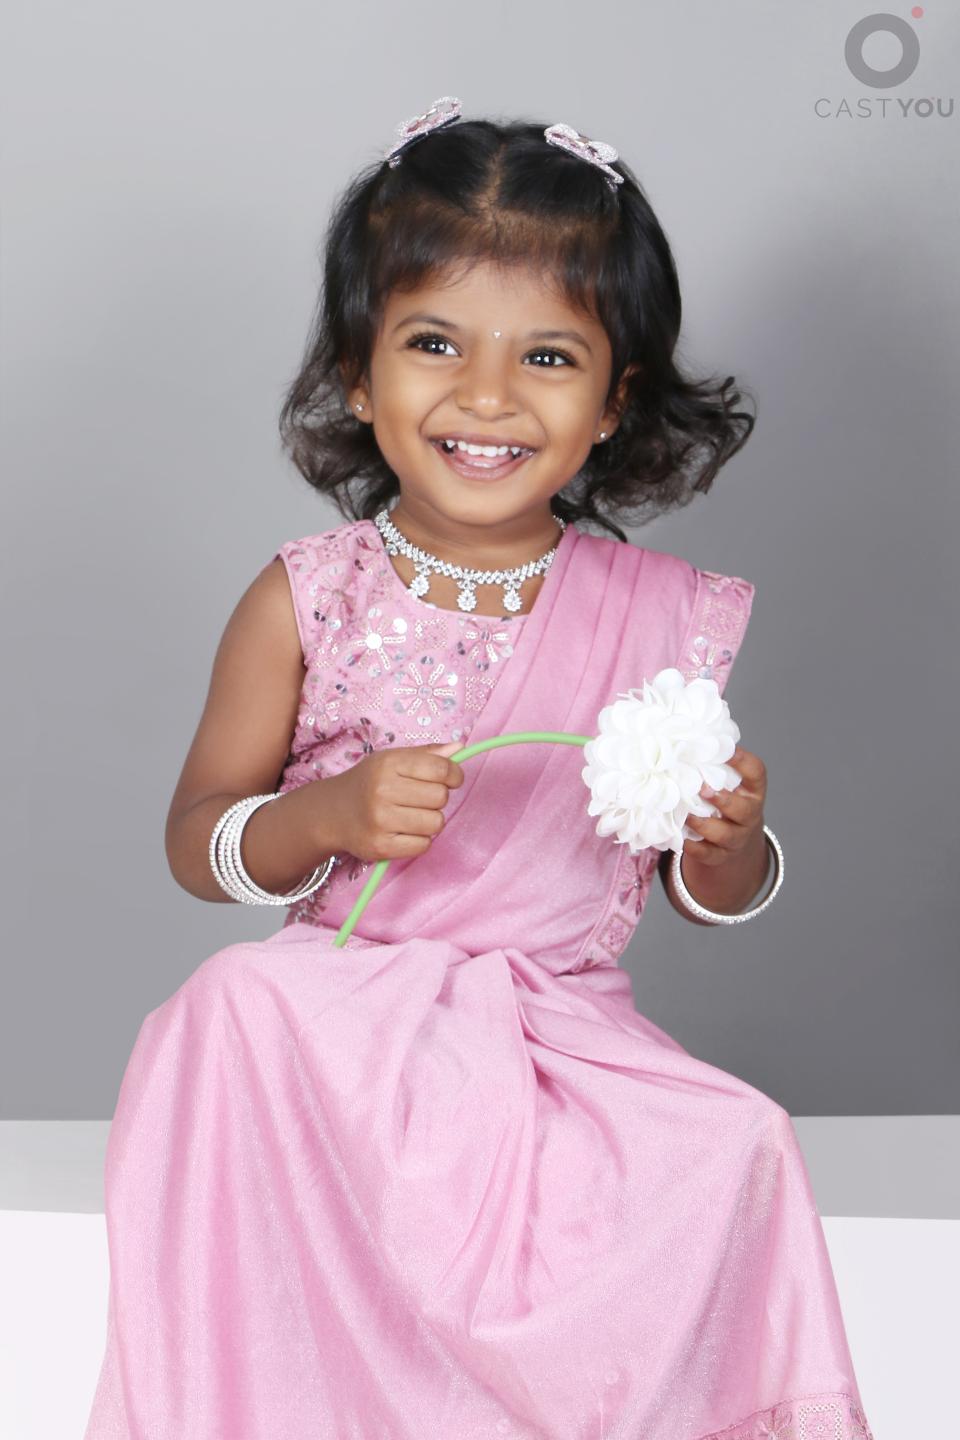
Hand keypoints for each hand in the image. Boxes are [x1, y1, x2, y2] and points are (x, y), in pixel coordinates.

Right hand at [321, 742, 464, 863]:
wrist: (332, 813)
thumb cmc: (369, 783)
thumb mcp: (392, 760)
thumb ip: (426, 755)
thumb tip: (459, 748)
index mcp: (389, 763)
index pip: (441, 768)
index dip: (454, 774)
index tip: (451, 779)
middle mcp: (383, 790)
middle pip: (441, 796)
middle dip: (437, 798)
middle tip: (419, 798)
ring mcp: (380, 821)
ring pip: (436, 823)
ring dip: (430, 820)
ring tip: (411, 815)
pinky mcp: (381, 847)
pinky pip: (424, 845)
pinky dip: (419, 840)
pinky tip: (403, 832)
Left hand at [683, 745, 767, 870]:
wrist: (733, 837)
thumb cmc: (724, 799)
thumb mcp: (727, 782)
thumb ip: (713, 765)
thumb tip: (684, 736)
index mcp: (753, 790)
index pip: (756, 773)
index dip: (743, 761)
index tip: (727, 750)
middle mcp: (749, 814)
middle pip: (744, 809)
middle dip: (723, 800)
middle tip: (703, 789)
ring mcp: (737, 837)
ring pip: (725, 834)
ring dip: (704, 824)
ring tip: (686, 814)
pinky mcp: (720, 855)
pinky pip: (709, 854)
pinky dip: (694, 847)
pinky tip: (681, 838)